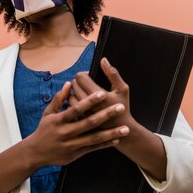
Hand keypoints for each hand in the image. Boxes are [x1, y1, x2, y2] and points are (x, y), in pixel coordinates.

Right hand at [23, 81, 129, 167]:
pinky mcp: (76, 154)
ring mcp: (72, 145)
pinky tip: (116, 139)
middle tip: (120, 107)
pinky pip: (93, 149)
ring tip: (125, 128)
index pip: (77, 108)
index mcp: (59, 120)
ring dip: (111, 133)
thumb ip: (59, 99)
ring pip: (94, 138)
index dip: (90, 101)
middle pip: (89, 123)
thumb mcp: (48, 113)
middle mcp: (66, 132)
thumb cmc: (43, 130)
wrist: (36, 153)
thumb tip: (69, 83)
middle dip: (106, 115)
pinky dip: (105, 144)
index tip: (102, 93)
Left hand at [69, 58, 167, 180]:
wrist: (121, 132)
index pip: (80, 77)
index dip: (84, 74)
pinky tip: (80, 102)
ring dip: (74, 91)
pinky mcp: (79, 122)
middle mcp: (87, 105)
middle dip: (78, 81)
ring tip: (83, 92)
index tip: (90, 76)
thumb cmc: (123, 108)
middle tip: (86, 83)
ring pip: (69, 96)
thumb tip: (103, 60)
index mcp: (97, 95)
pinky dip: (73, 102)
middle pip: (73, 85)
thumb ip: (113, 73)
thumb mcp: (123, 89)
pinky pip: (70, 107)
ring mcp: (81, 114)